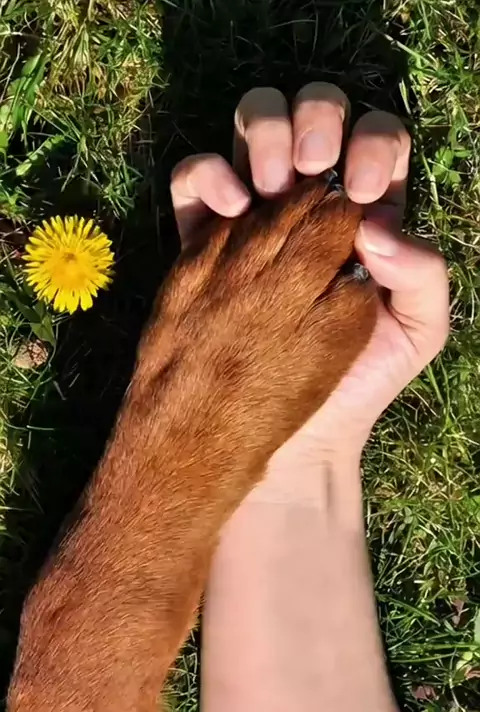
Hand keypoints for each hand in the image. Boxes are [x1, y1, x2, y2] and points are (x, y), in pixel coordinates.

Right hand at [170, 83, 448, 497]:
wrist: (296, 427)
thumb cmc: (358, 378)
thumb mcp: (417, 331)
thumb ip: (425, 274)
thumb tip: (376, 224)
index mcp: (369, 212)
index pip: (378, 138)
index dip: (371, 143)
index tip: (360, 193)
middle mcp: (313, 200)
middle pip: (314, 111)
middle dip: (313, 120)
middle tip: (310, 168)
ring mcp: (259, 212)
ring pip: (256, 123)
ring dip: (263, 133)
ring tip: (266, 190)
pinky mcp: (208, 236)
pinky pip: (197, 177)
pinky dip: (208, 173)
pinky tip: (230, 211)